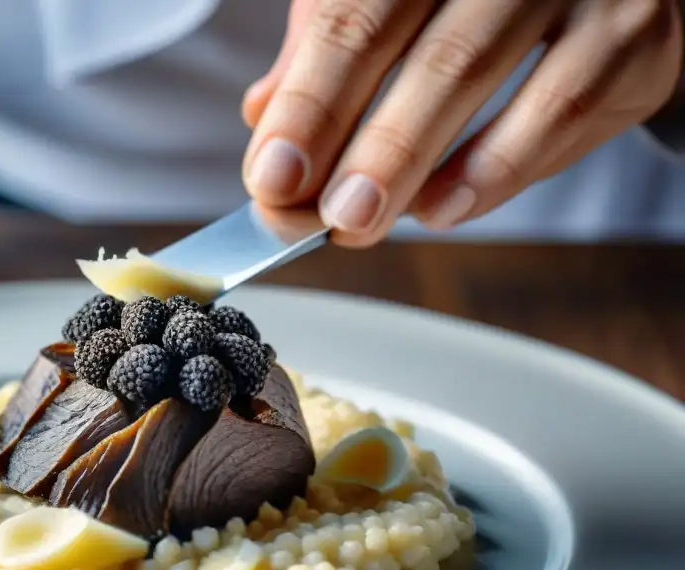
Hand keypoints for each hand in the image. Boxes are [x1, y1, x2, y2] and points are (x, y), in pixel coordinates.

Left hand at [242, 0, 682, 244]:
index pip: (351, 17)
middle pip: (419, 47)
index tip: (273, 178)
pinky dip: (495, 170)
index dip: (307, 103)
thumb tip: (265, 120)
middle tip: (322, 216)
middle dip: (361, 145)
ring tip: (361, 220)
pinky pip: (563, 110)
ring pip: (479, 72)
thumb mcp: (392, 2)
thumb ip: (330, 51)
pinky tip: (442, 209)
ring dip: (410, 163)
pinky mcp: (633, 36)